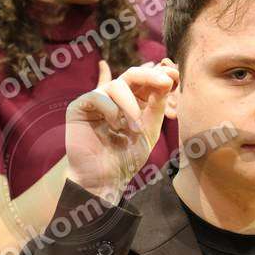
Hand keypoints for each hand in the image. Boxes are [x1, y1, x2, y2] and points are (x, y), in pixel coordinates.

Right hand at [65, 59, 178, 202]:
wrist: (105, 179)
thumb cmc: (127, 158)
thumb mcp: (149, 130)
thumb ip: (157, 106)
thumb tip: (167, 79)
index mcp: (133, 102)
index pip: (146, 80)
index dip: (160, 75)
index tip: (174, 76)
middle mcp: (115, 98)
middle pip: (132, 75)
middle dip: (150, 76)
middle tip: (165, 83)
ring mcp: (97, 101)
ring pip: (117, 85)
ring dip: (130, 105)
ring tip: (134, 129)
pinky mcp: (80, 107)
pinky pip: (97, 96)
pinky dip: (110, 110)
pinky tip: (114, 126)